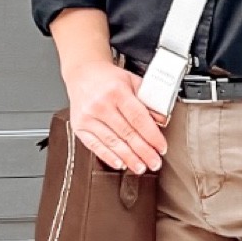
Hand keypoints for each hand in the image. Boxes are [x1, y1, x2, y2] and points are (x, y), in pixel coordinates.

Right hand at [64, 59, 168, 173]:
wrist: (82, 73)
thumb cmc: (109, 79)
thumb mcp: (132, 81)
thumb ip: (148, 100)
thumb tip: (162, 120)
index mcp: (117, 91)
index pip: (138, 118)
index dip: (152, 136)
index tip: (161, 148)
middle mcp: (101, 104)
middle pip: (127, 133)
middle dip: (143, 152)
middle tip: (154, 163)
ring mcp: (88, 117)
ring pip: (112, 142)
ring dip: (129, 158)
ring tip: (141, 167)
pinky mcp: (79, 126)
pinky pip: (95, 145)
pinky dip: (108, 156)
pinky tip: (120, 164)